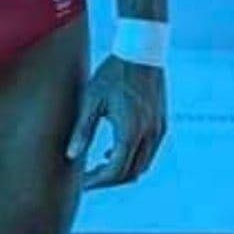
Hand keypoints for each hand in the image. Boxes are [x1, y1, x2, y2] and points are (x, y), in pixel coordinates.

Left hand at [65, 54, 166, 189]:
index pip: (114, 171)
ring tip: (100, 166)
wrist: (141, 50)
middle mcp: (148, 135)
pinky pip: (149, 152)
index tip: (82, 183)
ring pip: (142, 166)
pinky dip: (133, 158)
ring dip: (122, 171)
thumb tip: (71, 155)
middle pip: (130, 173)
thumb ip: (82, 129)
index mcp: (130, 131)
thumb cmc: (112, 73)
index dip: (97, 181)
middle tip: (89, 178)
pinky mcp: (162, 123)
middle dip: (109, 180)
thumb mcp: (92, 99)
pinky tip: (114, 149)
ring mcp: (158, 130)